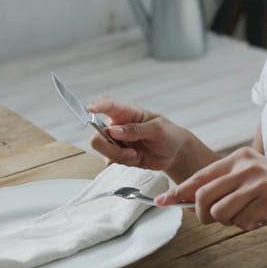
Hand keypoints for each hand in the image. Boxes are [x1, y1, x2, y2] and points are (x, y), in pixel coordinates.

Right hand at [88, 96, 216, 180]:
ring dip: (121, 156)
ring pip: (104, 150)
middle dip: (110, 146)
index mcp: (128, 112)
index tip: (91, 110)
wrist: (175, 153)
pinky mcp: (120, 154)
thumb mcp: (158, 129)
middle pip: (98, 134)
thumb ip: (136, 129)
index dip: (97, 106)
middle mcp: (119, 126)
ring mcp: (118, 141)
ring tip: (137, 155)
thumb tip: (114, 130)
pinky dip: (124, 163)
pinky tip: (137, 159)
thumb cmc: (169, 134)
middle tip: (129, 151)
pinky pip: (111, 161)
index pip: (108, 104)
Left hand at [155, 147, 266, 231]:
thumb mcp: (248, 184)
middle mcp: (246, 165)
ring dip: (229, 222)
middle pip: (204, 197)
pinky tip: (262, 219)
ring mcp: (259, 180)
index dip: (178, 191)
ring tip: (247, 217)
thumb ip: (221, 190)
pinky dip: (248, 226)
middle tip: (217, 222)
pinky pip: (241, 221)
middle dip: (204, 216)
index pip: (200, 176)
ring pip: (220, 212)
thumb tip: (186, 204)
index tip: (161, 202)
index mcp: (238, 158)